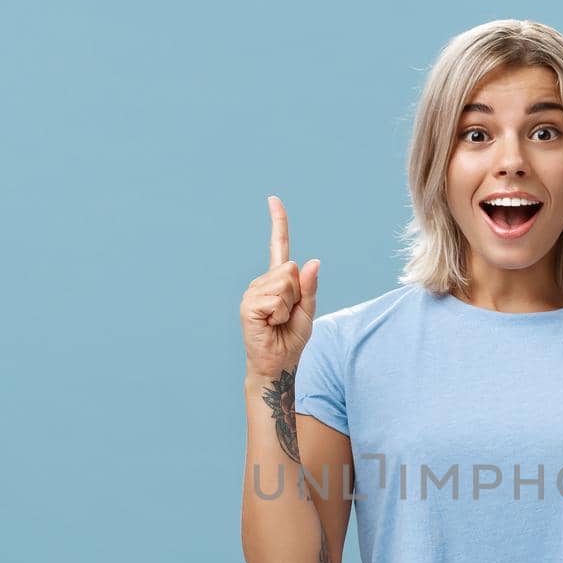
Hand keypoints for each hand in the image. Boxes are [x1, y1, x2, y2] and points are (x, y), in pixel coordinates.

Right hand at [241, 195, 320, 379]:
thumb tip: (313, 262)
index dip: (278, 223)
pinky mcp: (249, 305)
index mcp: (278, 280)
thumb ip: (310, 287)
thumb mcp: (308, 310)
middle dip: (297, 295)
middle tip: (287, 315)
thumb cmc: (291, 339)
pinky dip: (279, 313)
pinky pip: (276, 299)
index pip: (279, 246)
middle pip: (290, 270)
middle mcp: (262, 282)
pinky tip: (270, 324)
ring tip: (278, 321)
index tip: (273, 199)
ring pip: (284, 284)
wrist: (278, 363)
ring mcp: (253, 292)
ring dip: (288, 306)